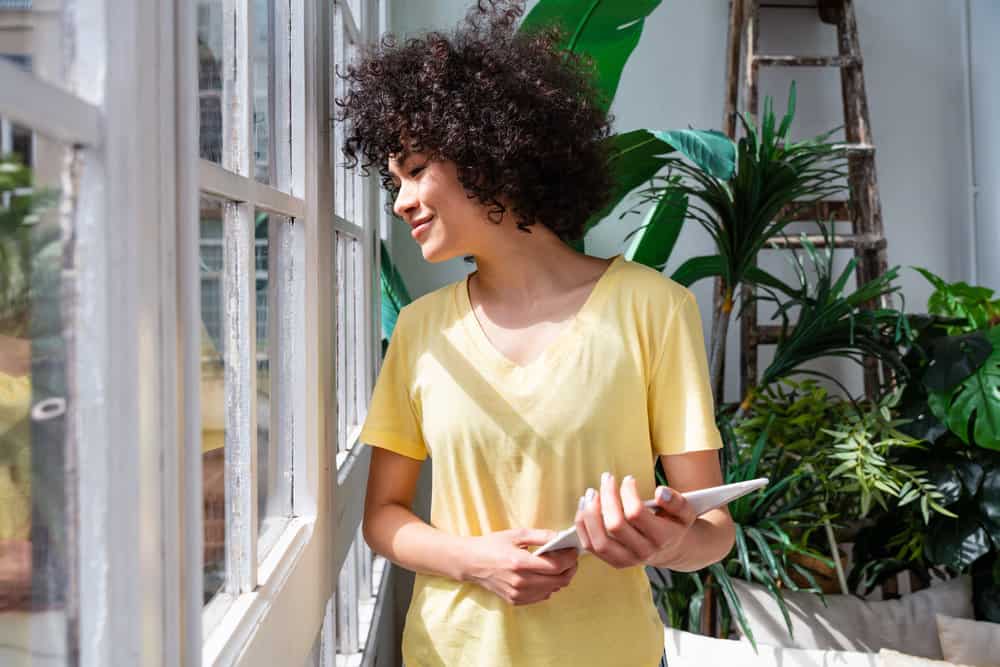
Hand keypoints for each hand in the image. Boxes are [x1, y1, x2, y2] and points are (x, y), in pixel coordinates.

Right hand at [461, 528, 579, 605]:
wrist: (471, 563)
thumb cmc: (493, 545)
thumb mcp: (516, 534)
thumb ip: (541, 535)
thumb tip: (561, 537)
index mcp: (520, 563)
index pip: (556, 565)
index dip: (570, 558)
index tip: (574, 550)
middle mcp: (520, 582)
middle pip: (558, 580)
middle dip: (570, 569)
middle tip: (571, 558)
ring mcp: (518, 594)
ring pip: (552, 589)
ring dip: (560, 578)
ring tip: (558, 565)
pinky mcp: (515, 601)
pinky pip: (542, 596)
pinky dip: (548, 586)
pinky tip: (544, 575)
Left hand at [575, 472, 696, 568]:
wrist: (673, 550)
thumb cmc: (675, 525)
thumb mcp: (685, 512)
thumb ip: (676, 501)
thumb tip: (660, 492)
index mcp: (662, 538)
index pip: (636, 514)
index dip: (628, 493)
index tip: (628, 479)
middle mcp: (643, 552)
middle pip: (615, 526)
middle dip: (607, 498)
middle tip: (607, 479)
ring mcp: (626, 560)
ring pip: (599, 541)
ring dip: (590, 514)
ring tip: (591, 493)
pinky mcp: (613, 561)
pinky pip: (590, 546)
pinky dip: (583, 526)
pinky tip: (584, 507)